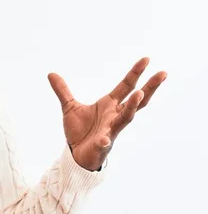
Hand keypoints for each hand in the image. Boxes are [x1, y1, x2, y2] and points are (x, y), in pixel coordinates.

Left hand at [48, 58, 166, 170]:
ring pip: (126, 117)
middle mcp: (115, 116)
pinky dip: (104, 140)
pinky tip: (104, 139)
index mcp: (109, 105)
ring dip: (132, 106)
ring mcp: (110, 130)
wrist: (76, 154)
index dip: (135, 73)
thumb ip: (63, 91)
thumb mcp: (69, 107)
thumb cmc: (79, 131)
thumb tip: (50, 73)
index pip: (126, 86)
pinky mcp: (101, 145)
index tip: (146, 59)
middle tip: (162, 74)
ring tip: (139, 93)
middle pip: (137, 100)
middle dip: (150, 87)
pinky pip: (104, 142)